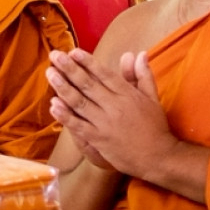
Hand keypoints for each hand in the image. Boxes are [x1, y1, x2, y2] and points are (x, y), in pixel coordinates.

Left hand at [47, 48, 180, 186]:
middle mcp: (114, 106)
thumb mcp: (153, 98)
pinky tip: (53, 105)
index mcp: (127, 94)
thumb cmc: (155, 126)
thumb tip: (138, 53)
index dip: (87, 62)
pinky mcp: (98, 139)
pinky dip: (65, 115)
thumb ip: (143, 75)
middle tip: (54, 55)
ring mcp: (105, 123)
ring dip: (63, 87)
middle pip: (88, 84)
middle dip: (69, 68)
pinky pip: (78, 125)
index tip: (73, 51)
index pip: (104, 74)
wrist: (158, 157)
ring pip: (79, 102)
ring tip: (50, 73)